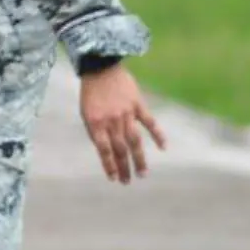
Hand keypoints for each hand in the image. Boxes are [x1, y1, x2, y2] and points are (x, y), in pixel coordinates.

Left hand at [79, 63, 167, 184]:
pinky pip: (150, 122)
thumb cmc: (91, 93)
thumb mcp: (86, 113)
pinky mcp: (138, 105)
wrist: (100, 68)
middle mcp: (112, 121)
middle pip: (120, 149)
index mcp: (96, 124)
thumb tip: (106, 149)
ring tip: (143, 174)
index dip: (109, 166)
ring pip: (135, 141)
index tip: (113, 179)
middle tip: (128, 182)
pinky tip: (163, 147)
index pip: (104, 151)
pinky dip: (158, 134)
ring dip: (139, 159)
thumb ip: (96, 131)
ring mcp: (126, 113)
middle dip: (124, 167)